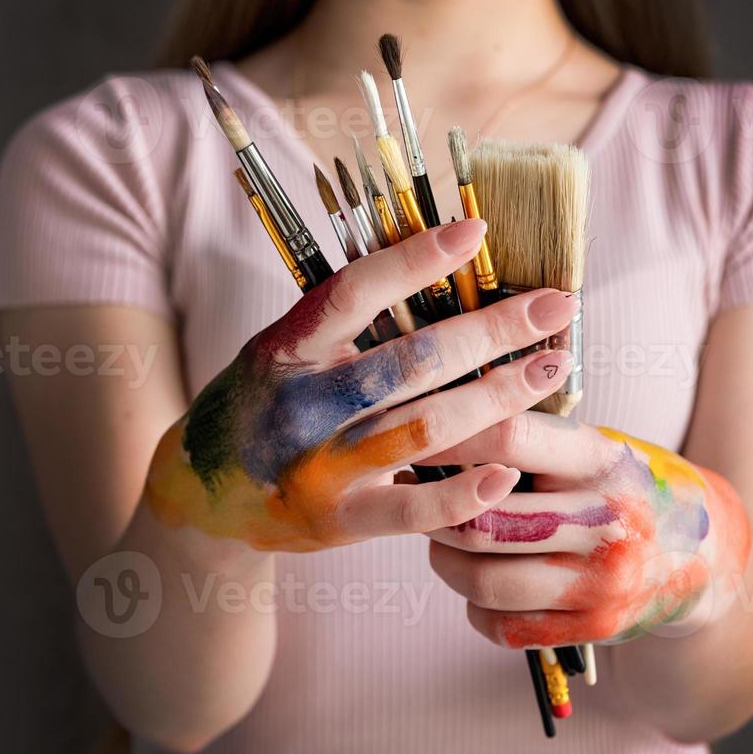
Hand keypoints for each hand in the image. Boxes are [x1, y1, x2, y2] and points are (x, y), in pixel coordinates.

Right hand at [145, 219, 579, 551]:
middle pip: (411, 361)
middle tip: (554, 306)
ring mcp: (320, 467)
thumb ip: (340, 328)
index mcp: (285, 350)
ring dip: (497, 397)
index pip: (354, 292)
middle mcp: (302, 406)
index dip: (415, 259)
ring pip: (426, 428)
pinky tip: (508, 472)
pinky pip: (412, 512)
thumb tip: (435, 276)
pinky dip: (464, 494)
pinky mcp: (338, 520)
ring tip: (549, 369)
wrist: (199, 500)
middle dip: (491, 330)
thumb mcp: (280, 354)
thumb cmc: (257, 408)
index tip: (476, 233)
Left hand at [423, 415, 751, 645]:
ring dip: (444, 560)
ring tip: (441, 541)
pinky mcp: (594, 626)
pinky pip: (502, 625)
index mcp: (602, 460)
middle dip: (433, 511)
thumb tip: (442, 428)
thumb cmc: (627, 486)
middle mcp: (606, 520)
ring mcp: (601, 581)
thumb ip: (535, 440)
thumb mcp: (599, 447)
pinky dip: (474, 606)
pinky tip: (477, 582)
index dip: (449, 437)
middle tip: (416, 496)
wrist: (702, 554)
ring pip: (483, 579)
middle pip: (483, 520)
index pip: (509, 439)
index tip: (410, 436)